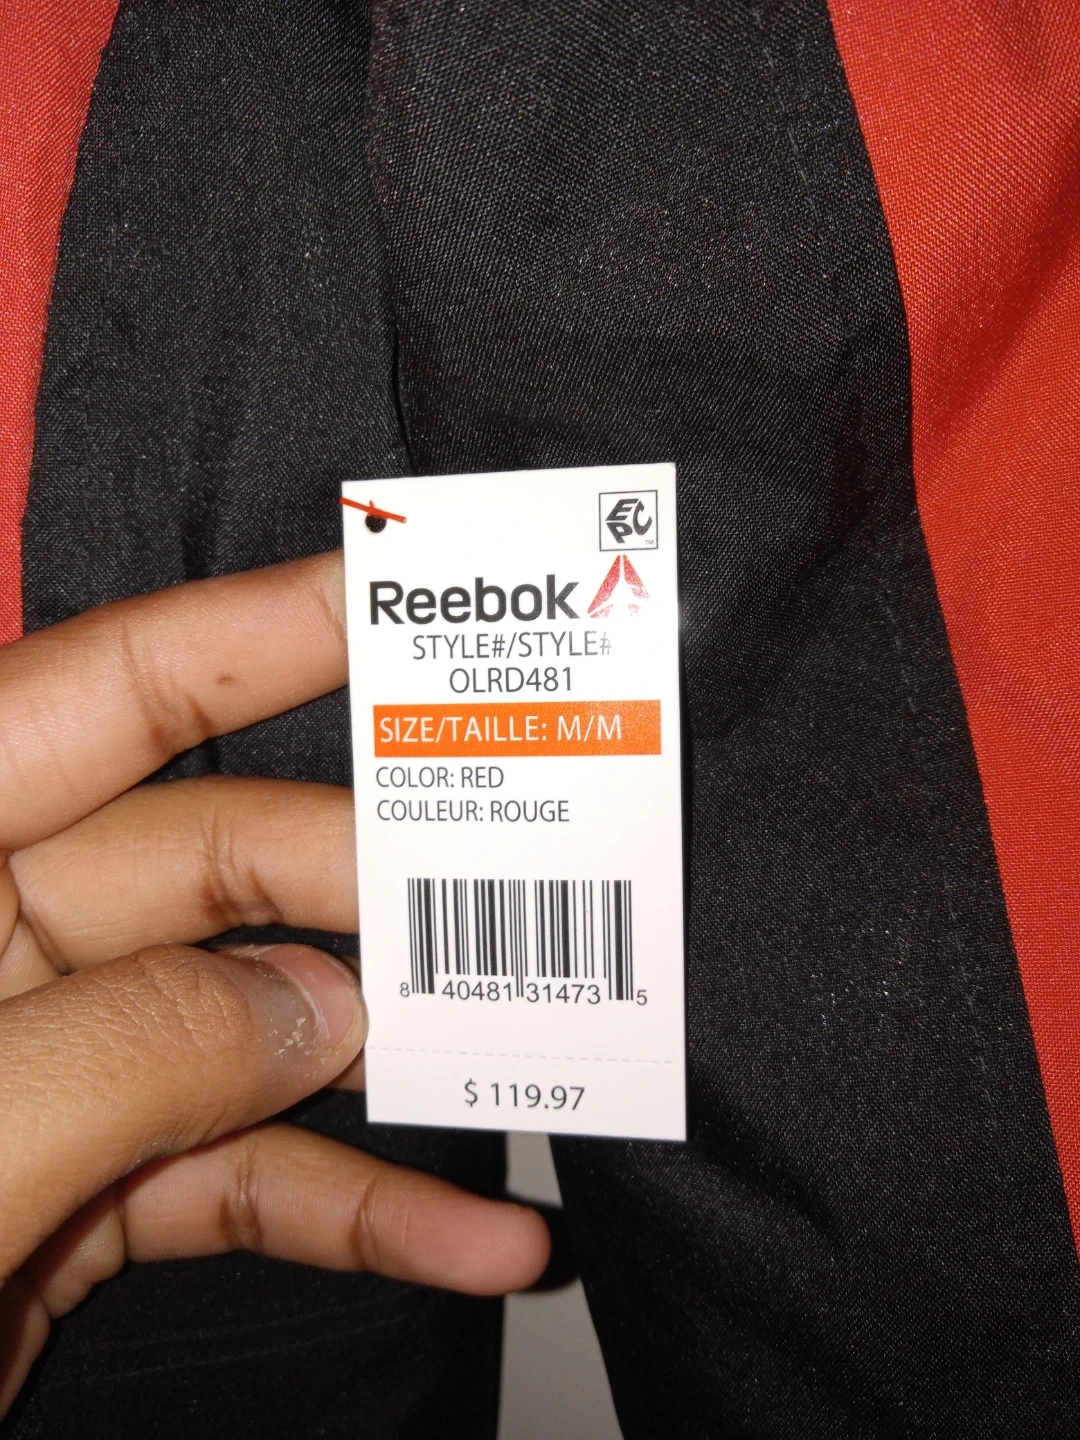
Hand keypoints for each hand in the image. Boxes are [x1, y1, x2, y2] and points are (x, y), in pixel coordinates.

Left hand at [0, 552, 548, 1415]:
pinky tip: (461, 1241)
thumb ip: (118, 1058)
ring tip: (511, 1068)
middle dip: (354, 885)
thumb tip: (310, 1009)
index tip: (398, 604)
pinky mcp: (63, 1197)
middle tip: (499, 900)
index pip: (93, 698)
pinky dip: (346, 1208)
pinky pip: (226, 1175)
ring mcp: (22, 1078)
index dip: (255, 632)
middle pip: (198, 863)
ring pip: (232, 1028)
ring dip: (379, 1072)